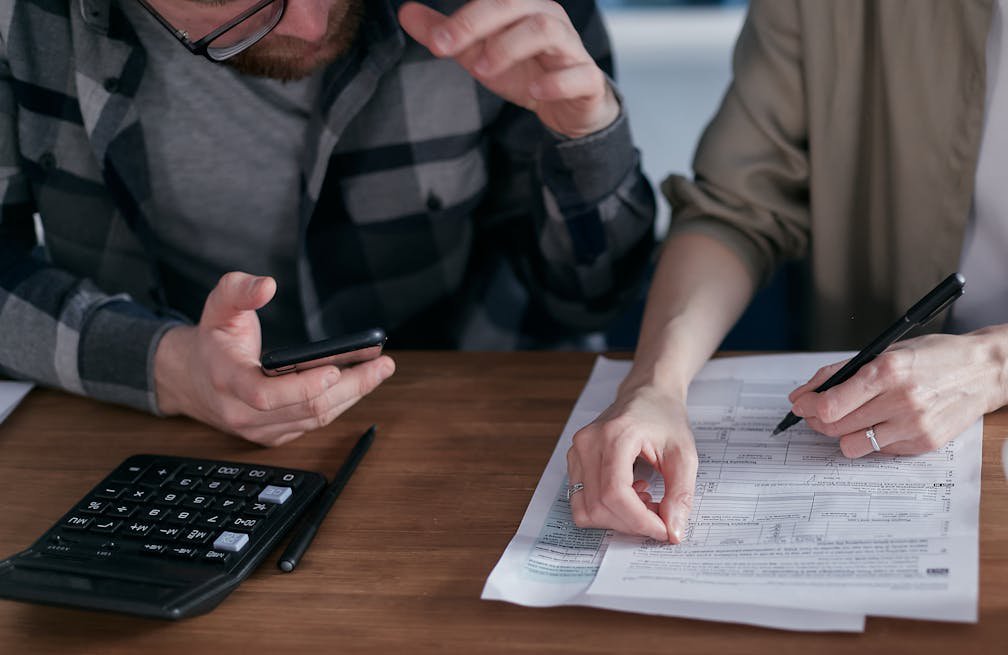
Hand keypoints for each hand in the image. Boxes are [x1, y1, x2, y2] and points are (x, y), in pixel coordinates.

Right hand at [154, 272, 394, 445]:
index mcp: (226, 379)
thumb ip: (239, 290)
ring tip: (379, 369)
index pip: (265, 395)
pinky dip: (340, 403)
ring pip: (315, 419)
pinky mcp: (274, 435)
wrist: (192, 379)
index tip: (334, 368)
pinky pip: (313, 423)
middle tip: (382, 364)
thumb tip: (267, 285)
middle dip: (350, 387)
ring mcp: (259, 429)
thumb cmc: (213, 340)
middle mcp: (241, 412)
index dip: (302, 386)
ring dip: (353, 395)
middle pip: (305, 408)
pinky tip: (359, 383)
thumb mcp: (218, 306)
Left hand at [398, 0, 619, 138]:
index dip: (464, 16)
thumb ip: (446, 34)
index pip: (491, 1)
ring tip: (481, 69)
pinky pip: (579, 74)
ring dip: (509, 46)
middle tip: (445, 48)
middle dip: (476, 23)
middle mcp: (549, 19)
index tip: (434, 39)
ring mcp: (571, 48)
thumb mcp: (479, 53)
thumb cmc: (526, 71)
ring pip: (547, 30)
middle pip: (515, 5)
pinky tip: (534, 93)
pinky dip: (557, 82)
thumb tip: (405, 12)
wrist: (568, 106)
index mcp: (522, 8)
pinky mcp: (588, 79)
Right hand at [566, 384, 697, 542]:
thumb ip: (680, 494)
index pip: (615, 494)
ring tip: (643, 502)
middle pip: (599, 506)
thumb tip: (673, 531)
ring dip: (617, 519)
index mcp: (615, 435)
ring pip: (585, 509)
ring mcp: (576, 452)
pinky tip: (629, 494)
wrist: (648, 394)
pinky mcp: (574, 461)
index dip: (639, 521)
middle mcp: (588, 443)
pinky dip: (606, 510)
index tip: (664, 530)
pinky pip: (581, 501)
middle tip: (659, 516)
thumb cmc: (664, 418)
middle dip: (632, 523)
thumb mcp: (684, 455)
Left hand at [788, 329, 1007, 456]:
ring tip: (852, 418)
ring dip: (844, 434)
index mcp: (887, 371)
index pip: (830, 405)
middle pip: (835, 428)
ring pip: (852, 446)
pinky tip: (883, 422)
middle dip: (817, 421)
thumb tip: (803, 394)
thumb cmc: (932, 357)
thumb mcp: (885, 351)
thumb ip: (840, 372)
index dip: (808, 407)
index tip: (801, 404)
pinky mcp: (924, 444)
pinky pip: (879, 451)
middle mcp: (901, 401)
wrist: (982, 371)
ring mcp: (914, 426)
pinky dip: (872, 439)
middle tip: (817, 412)